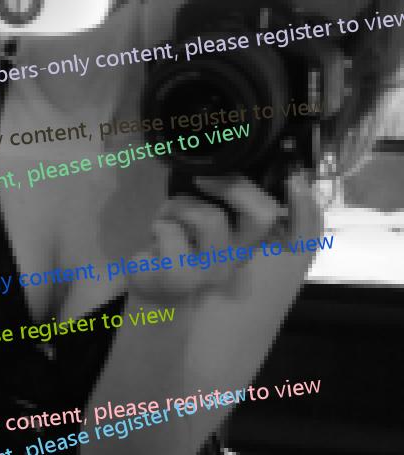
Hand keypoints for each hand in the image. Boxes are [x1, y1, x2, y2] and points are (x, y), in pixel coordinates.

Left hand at [128, 167, 320, 297]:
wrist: (150, 290)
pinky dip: (159, 223)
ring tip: (169, 220)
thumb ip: (222, 202)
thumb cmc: (177, 247)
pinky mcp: (181, 278)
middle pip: (262, 215)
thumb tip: (231, 164)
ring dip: (180, 206)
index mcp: (248, 242)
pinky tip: (156, 239)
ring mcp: (213, 271)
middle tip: (202, 180)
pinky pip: (171, 230)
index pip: (294, 230)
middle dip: (231, 186)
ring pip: (208, 216)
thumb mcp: (200, 220)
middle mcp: (240, 258)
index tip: (296, 179)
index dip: (304, 205)